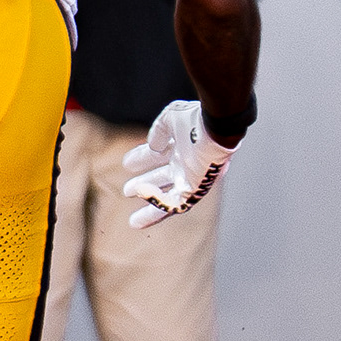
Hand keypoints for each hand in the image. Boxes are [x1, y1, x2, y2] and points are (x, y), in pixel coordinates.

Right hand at [123, 96, 236, 230]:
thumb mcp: (170, 119)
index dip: (142, 158)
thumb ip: (159, 132)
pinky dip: (160, 209)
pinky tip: (144, 217)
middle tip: (126, 190)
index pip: (159, 154)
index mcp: (182, 146)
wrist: (215, 128)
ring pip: (168, 197)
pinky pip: (176, 203)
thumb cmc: (195, 120)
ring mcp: (191, 177)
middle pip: (162, 178)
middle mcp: (187, 163)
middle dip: (144, 184)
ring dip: (151, 207)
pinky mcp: (195, 189)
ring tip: (134, 221)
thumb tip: (152, 146)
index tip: (126, 163)